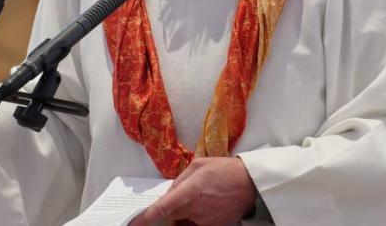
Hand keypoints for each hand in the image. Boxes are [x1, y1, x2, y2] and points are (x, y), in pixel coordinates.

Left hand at [129, 157, 257, 225]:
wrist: (250, 184)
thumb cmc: (224, 170)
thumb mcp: (199, 165)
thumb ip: (180, 179)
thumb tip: (169, 193)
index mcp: (189, 192)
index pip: (163, 208)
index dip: (147, 217)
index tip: (135, 222)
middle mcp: (194, 209)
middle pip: (171, 216)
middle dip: (169, 210)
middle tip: (181, 198)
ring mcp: (204, 221)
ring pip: (184, 221)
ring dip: (184, 213)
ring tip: (201, 198)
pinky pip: (196, 224)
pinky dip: (196, 217)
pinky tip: (207, 205)